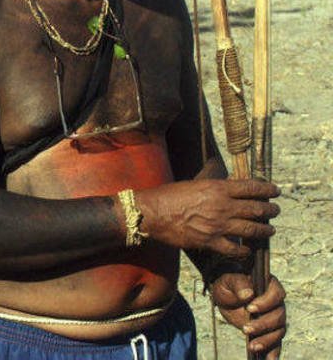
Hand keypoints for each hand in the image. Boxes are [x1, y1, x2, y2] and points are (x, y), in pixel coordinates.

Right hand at [137, 179, 278, 255]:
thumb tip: (225, 176)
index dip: (267, 189)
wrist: (152, 213)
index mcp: (218, 188)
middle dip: (270, 210)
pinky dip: (245, 250)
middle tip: (275, 210)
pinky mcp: (210, 242)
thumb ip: (212, 182)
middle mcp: (222, 206)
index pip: (251, 188)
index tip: (275, 191)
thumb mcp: (194, 182)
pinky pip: (235, 249)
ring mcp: (218, 226)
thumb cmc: (169, 195)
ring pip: (252, 230)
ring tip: (270, 230)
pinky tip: (248, 250)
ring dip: (264, 230)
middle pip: (256, 209)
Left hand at [210, 273, 285, 358]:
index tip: (250, 308)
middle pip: (278, 316)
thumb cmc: (228, 285)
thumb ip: (238, 284)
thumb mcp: (228, 281)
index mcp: (269, 285)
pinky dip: (273, 352)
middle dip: (263, 325)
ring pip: (278, 331)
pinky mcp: (269, 331)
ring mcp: (275, 318)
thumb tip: (248, 294)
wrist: (226, 297)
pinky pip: (276, 343)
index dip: (266, 302)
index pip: (276, 293)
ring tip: (251, 346)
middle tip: (245, 329)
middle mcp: (276, 303)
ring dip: (266, 340)